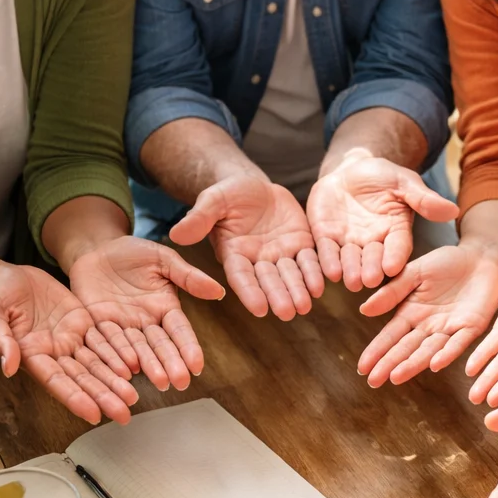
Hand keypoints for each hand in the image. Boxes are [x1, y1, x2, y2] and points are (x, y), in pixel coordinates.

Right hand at [0, 263, 139, 425]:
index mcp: (30, 354)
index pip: (56, 381)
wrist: (6, 276)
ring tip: (133, 398)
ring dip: (114, 381)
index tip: (93, 414)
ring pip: (96, 363)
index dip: (74, 398)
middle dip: (102, 396)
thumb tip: (8, 366)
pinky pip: (102, 340)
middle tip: (124, 415)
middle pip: (81, 378)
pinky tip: (134, 366)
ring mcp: (68, 339)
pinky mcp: (81, 322)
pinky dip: (117, 353)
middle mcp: (52, 352)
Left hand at [68, 236, 223, 392]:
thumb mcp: (163, 259)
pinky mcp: (98, 327)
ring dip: (148, 366)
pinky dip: (116, 357)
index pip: (179, 330)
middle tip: (180, 383)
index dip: (188, 347)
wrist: (95, 250)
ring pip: (136, 350)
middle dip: (171, 363)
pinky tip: (125, 372)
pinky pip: (107, 343)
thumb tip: (219, 290)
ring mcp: (122, 327)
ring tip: (159, 382)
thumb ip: (187, 276)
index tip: (197, 365)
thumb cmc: (132, 253)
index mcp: (165, 307)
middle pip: (160, 345)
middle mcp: (146, 323)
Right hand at [170, 174, 323, 319]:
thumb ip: (199, 218)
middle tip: (289, 312)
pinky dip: (315, 272)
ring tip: (306, 305)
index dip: (250, 292)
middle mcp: (258, 260)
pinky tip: (322, 284)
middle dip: (279, 295)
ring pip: (291, 274)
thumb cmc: (228, 193)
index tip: (259, 309)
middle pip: (269, 281)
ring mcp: (280, 254)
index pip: (241, 277)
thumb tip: (175, 236)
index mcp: (234, 254)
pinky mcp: (300, 244)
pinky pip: (309, 260)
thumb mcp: (213, 201)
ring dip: (298, 289)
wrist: (254, 185)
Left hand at [306, 151, 456, 290]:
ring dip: (350, 271)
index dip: (395, 257)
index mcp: (395, 231)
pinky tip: (328, 272)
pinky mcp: (326, 238)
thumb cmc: (382, 176)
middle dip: (371, 269)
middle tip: (370, 280)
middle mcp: (373, 242)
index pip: (397, 247)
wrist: (349, 171)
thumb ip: (423, 198)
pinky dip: (327, 262)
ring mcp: (349, 242)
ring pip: (350, 260)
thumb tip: (452, 210)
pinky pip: (326, 252)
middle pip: (373, 259)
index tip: (394, 267)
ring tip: (351, 281)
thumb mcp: (404, 182)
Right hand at [357, 243, 497, 386]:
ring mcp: (449, 329)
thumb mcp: (414, 272)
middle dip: (389, 364)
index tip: (362, 367)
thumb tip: (364, 310)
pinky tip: (434, 364)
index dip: (377, 351)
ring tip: (396, 377)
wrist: (480, 257)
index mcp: (411, 313)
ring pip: (428, 350)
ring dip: (413, 364)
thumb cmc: (446, 263)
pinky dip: (447, 354)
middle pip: (406, 348)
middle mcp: (428, 326)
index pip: (390, 336)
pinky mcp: (471, 327)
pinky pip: (458, 343)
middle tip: (373, 381)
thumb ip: (392, 292)